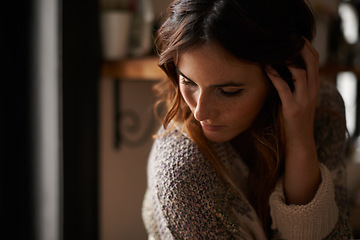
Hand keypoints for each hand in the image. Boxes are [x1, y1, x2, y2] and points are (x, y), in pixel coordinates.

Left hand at [266, 38, 320, 204]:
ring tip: (274, 49)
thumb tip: (282, 68)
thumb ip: (295, 84)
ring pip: (300, 72)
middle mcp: (312, 90)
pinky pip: (284, 88)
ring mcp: (304, 99)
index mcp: (314, 86)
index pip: (314, 60)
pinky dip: (275, 76)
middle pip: (311, 61)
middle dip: (299, 46)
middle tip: (284, 37)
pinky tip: (266, 68)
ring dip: (287, 58)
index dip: (305, 46)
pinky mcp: (293, 109)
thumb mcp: (299, 98)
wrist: (299, 142)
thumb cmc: (294, 119)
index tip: (293, 36)